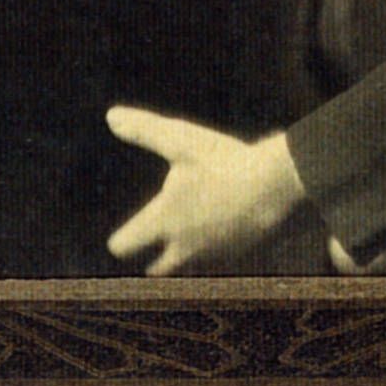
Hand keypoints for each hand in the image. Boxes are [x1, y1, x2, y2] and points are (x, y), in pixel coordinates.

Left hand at [104, 105, 307, 274]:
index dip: (120, 241)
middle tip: (150, 254)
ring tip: (186, 238)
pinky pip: (216, 259)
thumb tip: (112, 116)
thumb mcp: (180, 140)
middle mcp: (183, 246)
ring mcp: (211, 254)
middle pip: (158, 270)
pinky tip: (220, 230)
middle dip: (153, 262)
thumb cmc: (223, 161)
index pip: (125, 245)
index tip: (117, 240)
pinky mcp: (236, 253)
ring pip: (189, 266)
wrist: (273, 186)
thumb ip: (143, 130)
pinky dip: (212, 250)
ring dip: (184, 257)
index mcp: (162, 221)